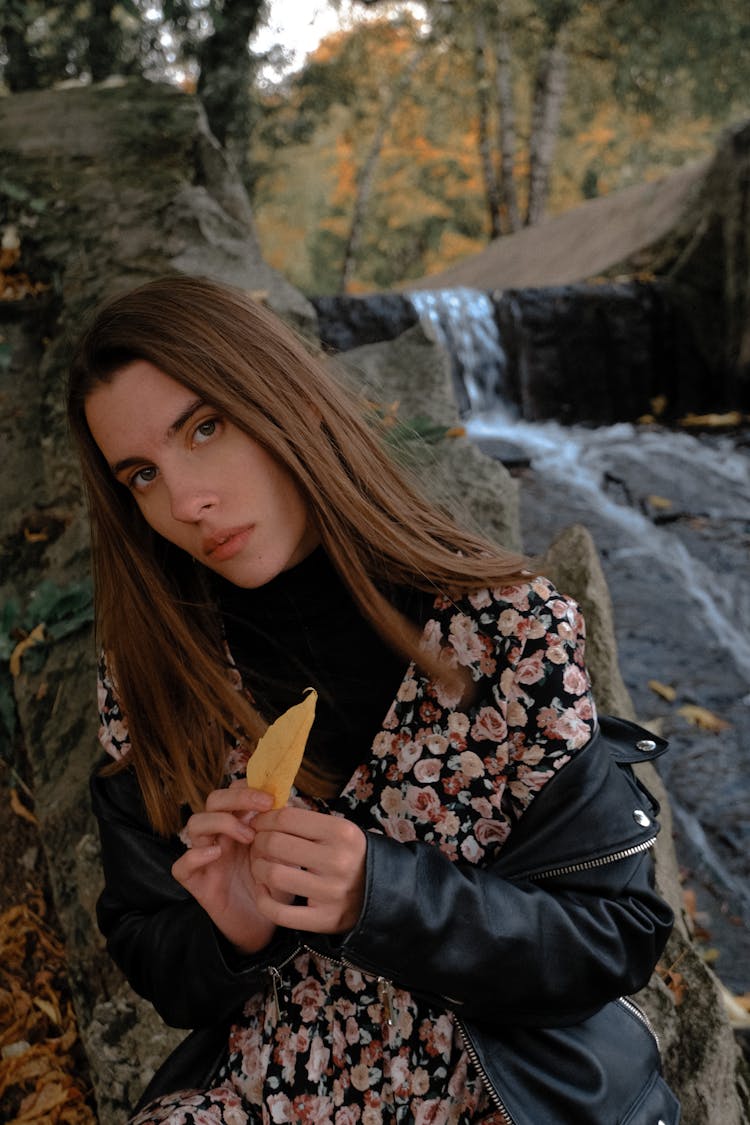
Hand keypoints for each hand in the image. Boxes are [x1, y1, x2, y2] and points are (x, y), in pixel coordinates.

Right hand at [171, 781, 281, 953]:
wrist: (265, 926)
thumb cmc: (273, 886)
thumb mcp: (283, 853)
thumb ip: (280, 830)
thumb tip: (288, 803)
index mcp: (239, 824)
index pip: (232, 792)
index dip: (247, 786)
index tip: (272, 793)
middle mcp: (219, 836)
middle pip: (213, 800)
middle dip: (237, 797)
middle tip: (264, 804)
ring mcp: (206, 858)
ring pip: (195, 824)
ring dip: (222, 822)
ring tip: (249, 836)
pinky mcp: (197, 883)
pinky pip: (181, 866)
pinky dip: (195, 855)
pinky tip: (216, 854)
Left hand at [249, 807, 366, 934]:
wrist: (384, 893)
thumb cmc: (352, 856)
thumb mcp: (340, 831)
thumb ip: (307, 822)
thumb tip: (266, 811)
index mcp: (342, 832)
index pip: (288, 818)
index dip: (265, 818)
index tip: (258, 822)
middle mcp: (338, 861)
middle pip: (276, 843)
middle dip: (258, 841)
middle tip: (256, 843)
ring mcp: (331, 892)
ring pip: (273, 875)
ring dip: (258, 867)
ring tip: (259, 865)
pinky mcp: (325, 919)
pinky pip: (279, 912)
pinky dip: (263, 900)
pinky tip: (263, 891)